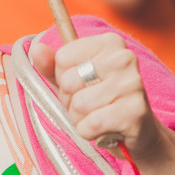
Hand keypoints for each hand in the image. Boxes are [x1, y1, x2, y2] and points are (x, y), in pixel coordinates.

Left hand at [29, 32, 165, 160]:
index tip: (81, 84)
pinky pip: (91, 124)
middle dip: (70, 100)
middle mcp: (124, 58)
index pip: (62, 58)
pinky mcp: (135, 112)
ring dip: (79, 118)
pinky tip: (104, 128)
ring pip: (79, 105)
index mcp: (110, 42)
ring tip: (97, 115)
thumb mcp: (72, 79)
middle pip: (68, 81)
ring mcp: (132, 84)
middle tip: (89, 104)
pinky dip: (89, 132)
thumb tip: (37, 49)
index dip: (63, 77)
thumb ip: (51, 65)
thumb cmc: (99, 99)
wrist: (137, 129)